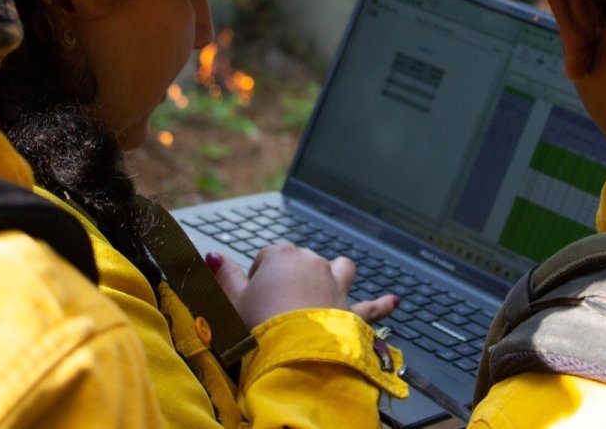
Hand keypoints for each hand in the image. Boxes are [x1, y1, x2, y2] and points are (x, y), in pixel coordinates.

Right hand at [209, 243, 399, 327]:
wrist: (292, 351)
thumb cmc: (259, 325)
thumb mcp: (233, 301)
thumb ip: (224, 276)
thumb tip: (211, 255)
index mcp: (280, 256)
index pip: (266, 257)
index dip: (258, 278)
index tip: (253, 298)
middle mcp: (311, 263)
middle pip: (301, 261)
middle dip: (292, 277)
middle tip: (276, 306)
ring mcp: (335, 285)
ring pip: (339, 268)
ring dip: (335, 274)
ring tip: (330, 284)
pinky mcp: (351, 310)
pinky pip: (371, 305)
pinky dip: (382, 304)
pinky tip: (394, 301)